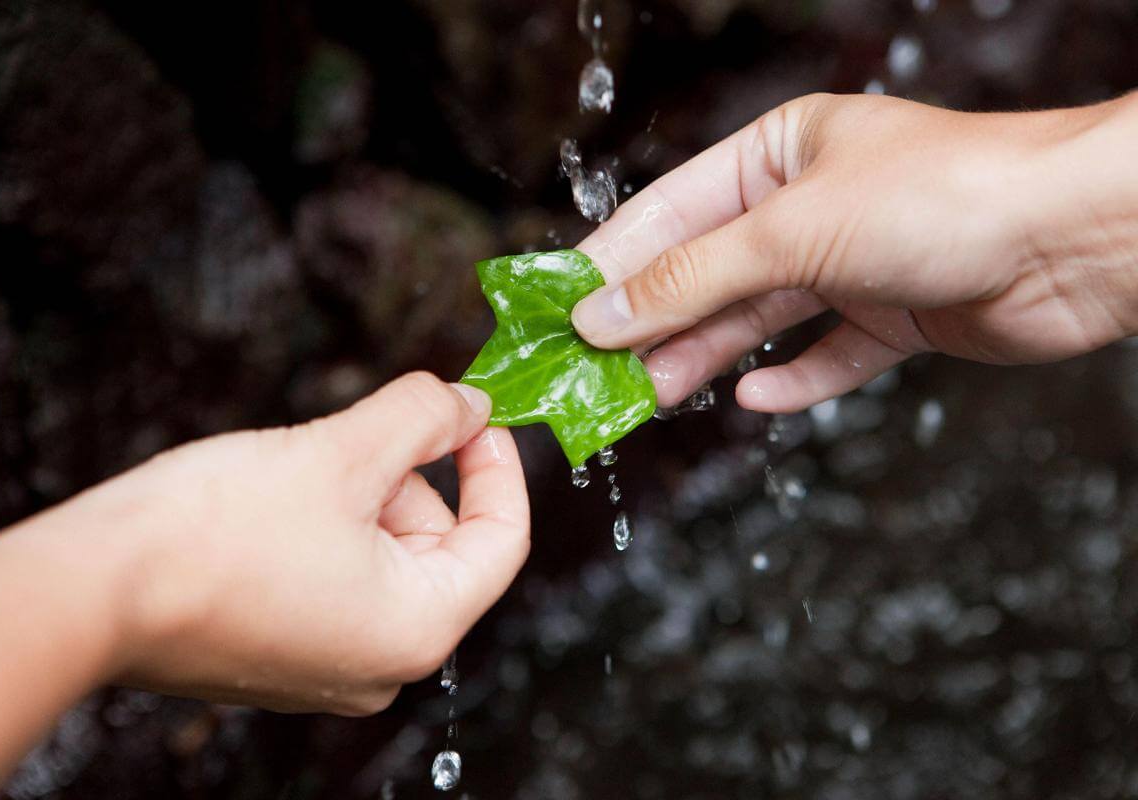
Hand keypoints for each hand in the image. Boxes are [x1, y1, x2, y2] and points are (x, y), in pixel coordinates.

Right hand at [0, 372, 527, 797]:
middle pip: (440, 545)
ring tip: (305, 466)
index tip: (475, 414)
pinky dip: (329, 527)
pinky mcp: (282, 657)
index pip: (503, 540)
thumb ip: (423, 418)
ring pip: (386, 556)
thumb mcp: (340, 451)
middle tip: (364, 430)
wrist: (92, 589)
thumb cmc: (211, 532)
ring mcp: (328, 669)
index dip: (497, 464)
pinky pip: (338, 579)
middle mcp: (381, 667)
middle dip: (411, 475)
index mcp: (417, 630)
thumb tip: (468, 402)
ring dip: (365, 495)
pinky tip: (277, 498)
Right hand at [571, 92, 1137, 411]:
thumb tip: (600, 316)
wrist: (1079, 237)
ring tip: (650, 396)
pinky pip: (827, 354)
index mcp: (778, 154)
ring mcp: (853, 261)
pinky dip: (792, 378)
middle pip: (707, 272)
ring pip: (759, 318)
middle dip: (650, 322)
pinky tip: (754, 397)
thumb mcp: (790, 232)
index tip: (555, 309)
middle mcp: (811, 206)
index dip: (607, 263)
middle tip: (593, 373)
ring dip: (703, 357)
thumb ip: (688, 279)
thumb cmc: (942, 195)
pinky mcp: (896, 315)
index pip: (668, 212)